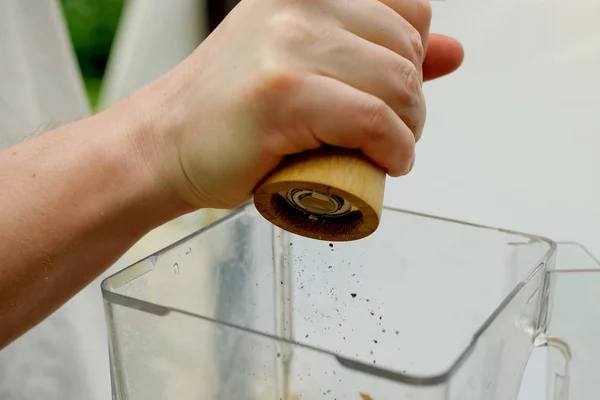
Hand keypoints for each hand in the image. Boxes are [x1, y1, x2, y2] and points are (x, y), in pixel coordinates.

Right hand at [127, 0, 463, 209]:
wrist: (166, 144)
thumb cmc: (234, 110)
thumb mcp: (307, 64)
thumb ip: (378, 52)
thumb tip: (453, 52)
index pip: (409, 10)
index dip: (414, 59)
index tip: (391, 93)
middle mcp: (298, 5)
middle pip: (406, 50)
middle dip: (412, 103)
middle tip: (393, 133)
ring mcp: (288, 45)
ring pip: (396, 86)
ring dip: (407, 130)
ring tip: (387, 149)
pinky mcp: (282, 95)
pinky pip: (372, 121)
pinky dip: (392, 149)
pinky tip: (387, 163)